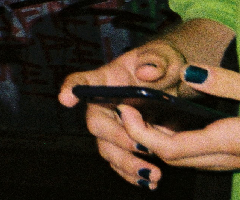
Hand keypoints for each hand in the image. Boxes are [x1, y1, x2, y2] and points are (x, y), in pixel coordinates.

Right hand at [57, 39, 188, 183]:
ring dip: (126, 163)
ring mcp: (112, 126)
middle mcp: (104, 104)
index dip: (72, 88)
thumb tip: (146, 72)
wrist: (173, 81)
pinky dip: (132, 174)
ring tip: (151, 173)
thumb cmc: (164, 64)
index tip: (66, 98)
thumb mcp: (165, 57)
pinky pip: (120, 162)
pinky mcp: (124, 144)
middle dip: (117, 139)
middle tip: (143, 148)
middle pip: (97, 124)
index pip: (84, 81)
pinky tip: (150, 181)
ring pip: (108, 148)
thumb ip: (156, 61)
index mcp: (108, 78)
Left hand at [116, 66, 239, 189]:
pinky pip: (206, 156)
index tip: (126, 111)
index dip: (142, 133)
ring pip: (191, 159)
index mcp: (232, 142)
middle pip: (175, 159)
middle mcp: (232, 158)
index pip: (172, 149)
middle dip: (146, 138)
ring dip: (165, 141)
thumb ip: (228, 82)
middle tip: (129, 109)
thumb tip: (190, 71)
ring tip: (150, 111)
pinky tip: (184, 120)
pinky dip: (186, 141)